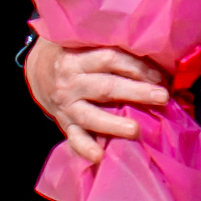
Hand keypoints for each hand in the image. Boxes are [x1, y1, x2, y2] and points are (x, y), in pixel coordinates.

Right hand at [26, 39, 167, 163]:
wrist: (38, 71)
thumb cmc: (75, 55)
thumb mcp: (86, 44)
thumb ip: (114, 51)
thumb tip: (159, 60)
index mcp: (79, 58)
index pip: (111, 59)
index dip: (137, 66)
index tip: (161, 76)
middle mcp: (71, 82)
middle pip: (106, 87)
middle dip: (136, 92)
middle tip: (162, 97)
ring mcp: (67, 105)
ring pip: (90, 116)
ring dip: (113, 124)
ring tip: (135, 130)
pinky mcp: (64, 124)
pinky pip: (74, 138)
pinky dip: (85, 148)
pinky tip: (99, 156)